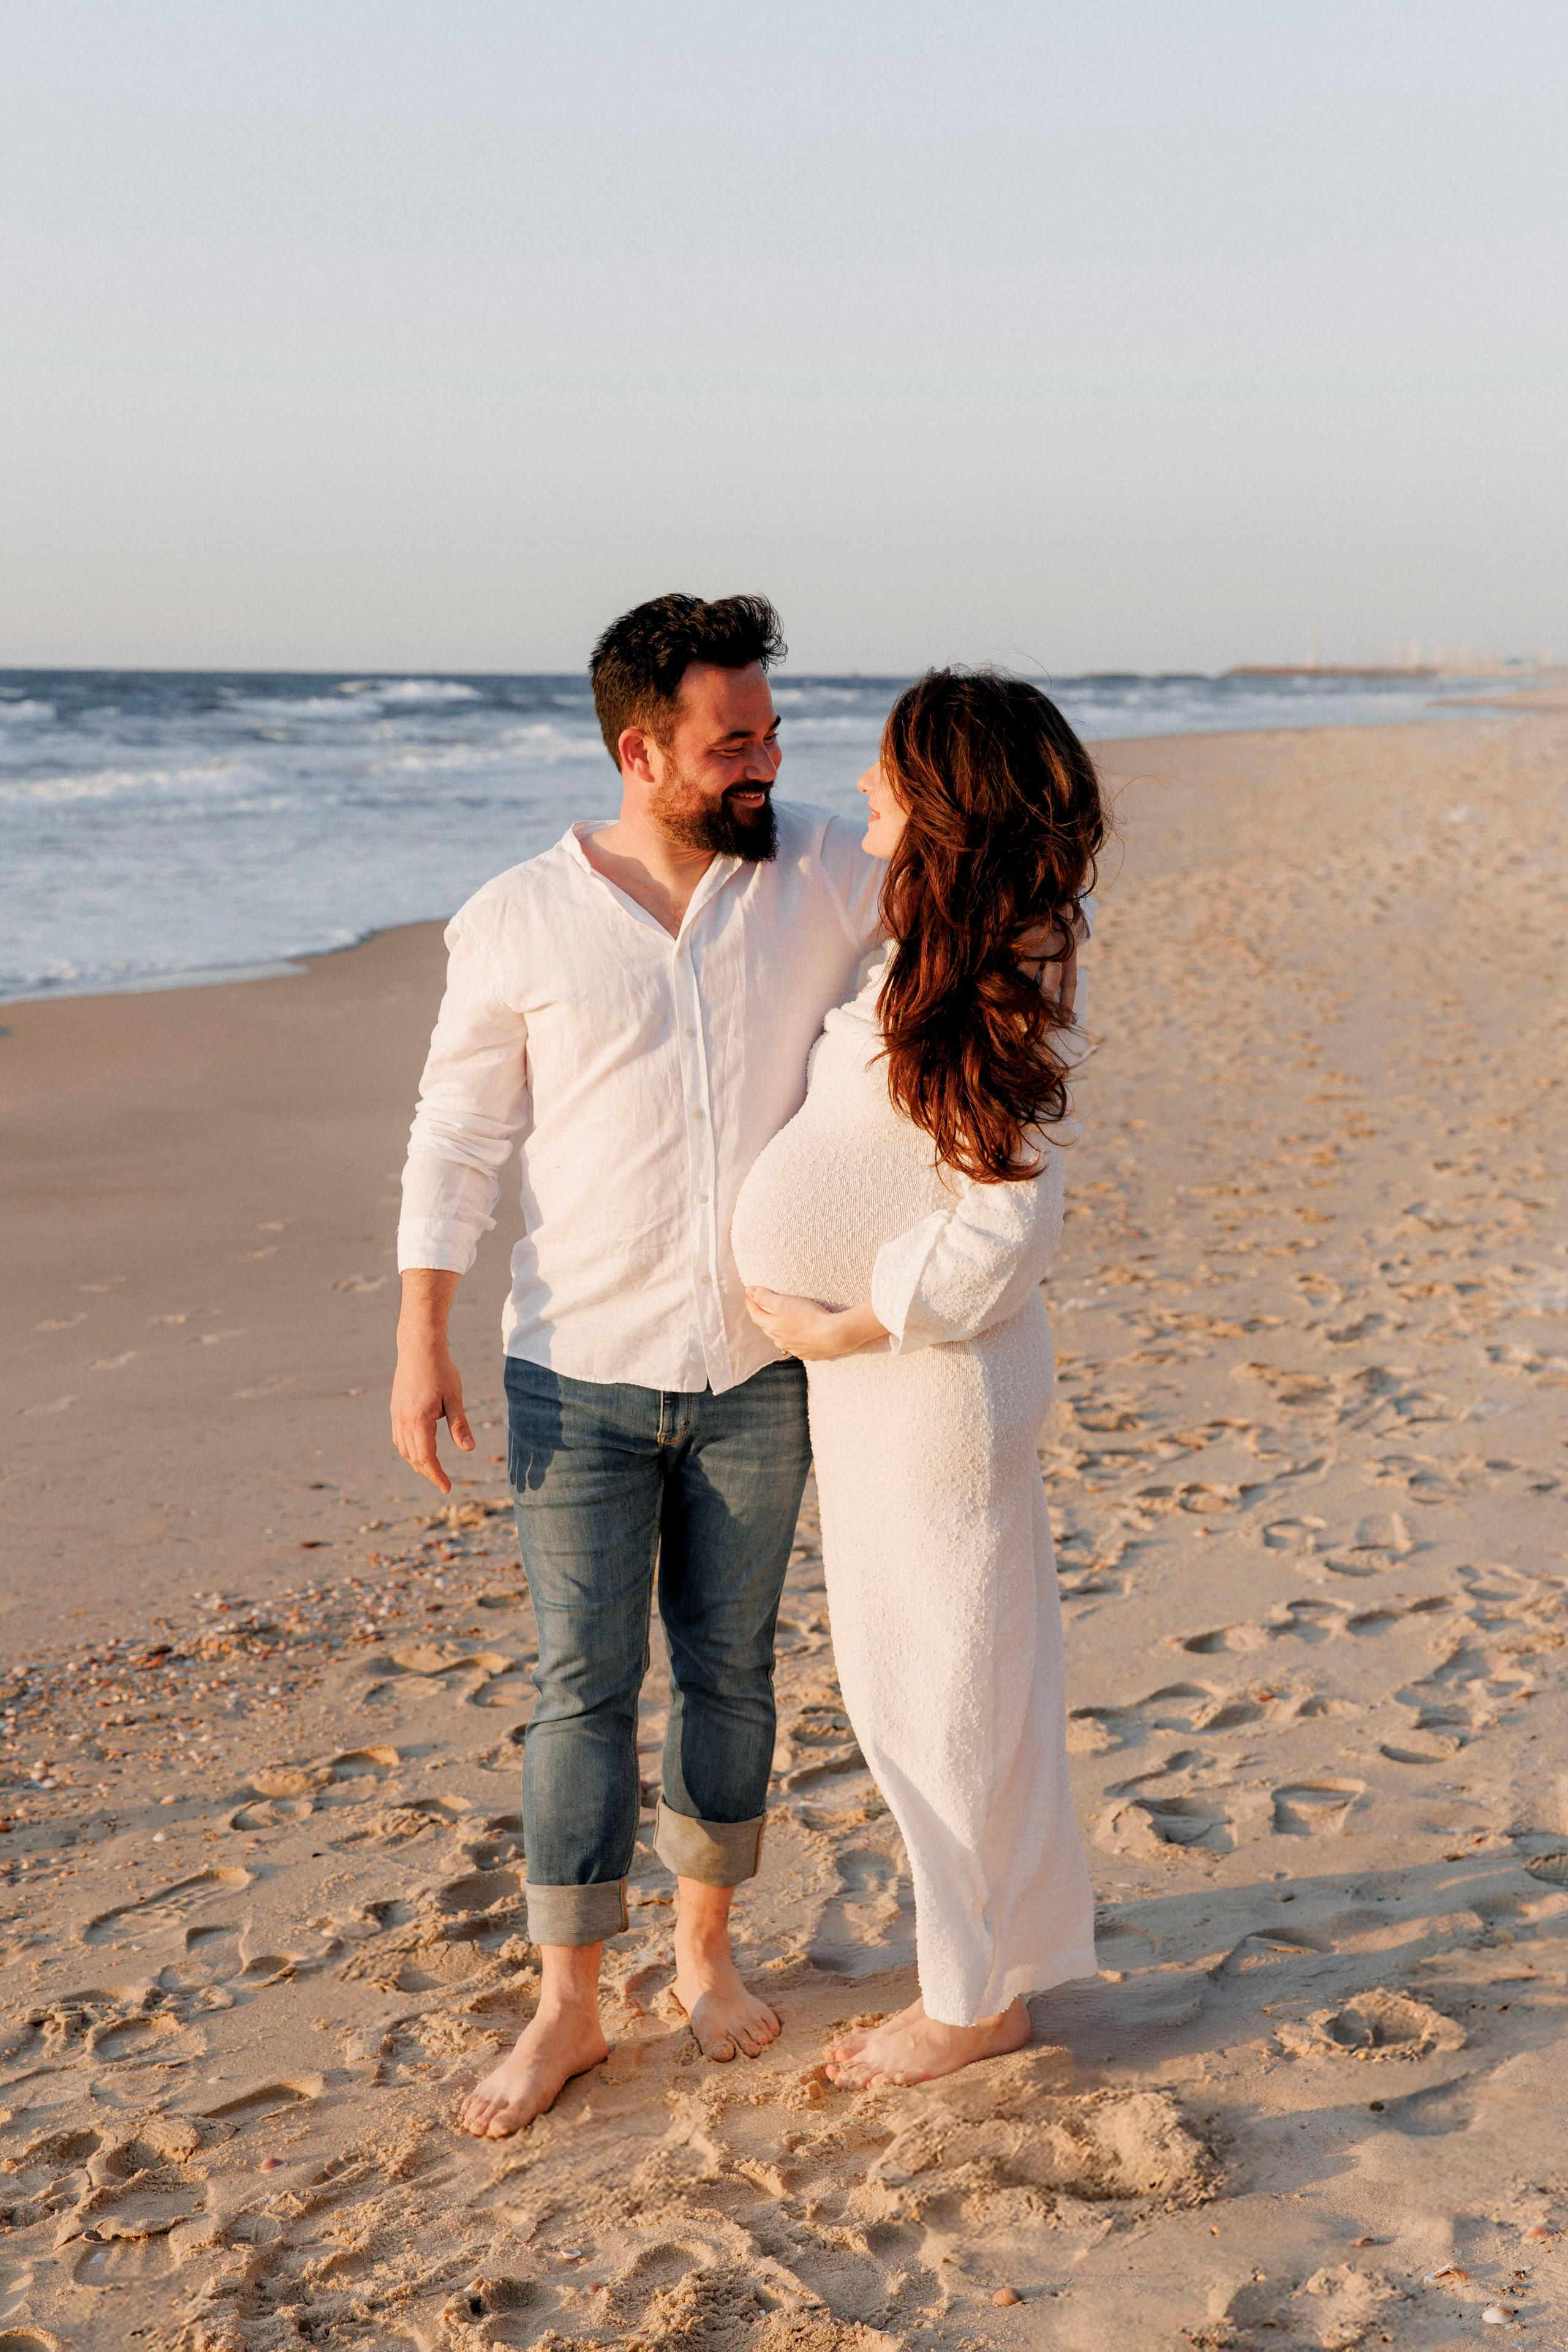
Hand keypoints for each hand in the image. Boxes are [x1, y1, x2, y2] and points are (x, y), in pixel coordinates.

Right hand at [392, 1269, 474, 1493]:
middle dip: (428, 1472)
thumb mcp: (454, 1397)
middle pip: (414, 1457)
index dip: (437, 1475)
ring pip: (404, 1449)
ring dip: (417, 1462)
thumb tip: (469, 1449)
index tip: (447, 1488)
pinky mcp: (396, 1409)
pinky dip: (409, 1449)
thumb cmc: (441, 1369)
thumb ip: (459, 1425)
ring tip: (433, 1470)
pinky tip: (419, 1449)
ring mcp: (397, 1415)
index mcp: (418, 1420)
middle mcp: (403, 1420)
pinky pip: (399, 1438)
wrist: (419, 1346)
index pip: (426, 1457)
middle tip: (443, 1483)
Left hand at [744, 1288, 888, 1360]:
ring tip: (778, 1324)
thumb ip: (765, 1297)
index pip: (756, 1315)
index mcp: (773, 1327)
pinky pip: (796, 1347)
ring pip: (781, 1340)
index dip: (751, 1304)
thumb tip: (748, 1291)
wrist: (834, 1335)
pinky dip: (793, 1341)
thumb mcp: (784, 1302)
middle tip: (760, 1308)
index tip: (748, 1296)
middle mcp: (781, 1340)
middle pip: (767, 1328)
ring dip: (777, 1331)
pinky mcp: (809, 1353)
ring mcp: (795, 1349)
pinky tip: (797, 1338)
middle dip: (762, 1318)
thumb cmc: (809, 1316)